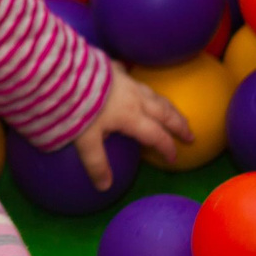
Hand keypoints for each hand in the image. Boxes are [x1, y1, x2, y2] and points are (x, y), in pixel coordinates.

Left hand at [74, 66, 192, 187]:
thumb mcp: (84, 141)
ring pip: (154, 95)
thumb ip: (96, 163)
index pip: (156, 135)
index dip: (167, 147)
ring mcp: (127, 81)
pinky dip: (142, 87)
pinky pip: (134, 78)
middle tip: (190, 135)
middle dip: (179, 125)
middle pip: (164, 112)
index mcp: (131, 117)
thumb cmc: (77, 107)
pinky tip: (136, 85)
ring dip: (167, 106)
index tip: (173, 158)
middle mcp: (135, 98)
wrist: (64, 72)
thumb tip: (104, 187)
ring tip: (173, 113)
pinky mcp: (114, 68)